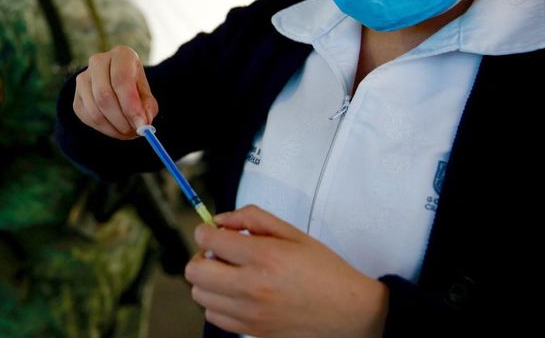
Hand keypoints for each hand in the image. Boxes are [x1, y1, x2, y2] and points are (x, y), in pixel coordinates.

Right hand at [73, 46, 157, 139]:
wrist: (116, 86)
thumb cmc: (135, 89)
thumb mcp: (146, 95)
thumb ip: (147, 108)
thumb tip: (143, 123)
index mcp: (121, 55)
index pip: (121, 79)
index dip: (131, 104)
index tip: (141, 124)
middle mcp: (98, 62)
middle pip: (104, 95)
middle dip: (121, 120)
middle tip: (135, 132)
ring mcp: (83, 79)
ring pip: (95, 111)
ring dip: (114, 128)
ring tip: (128, 132)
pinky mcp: (76, 97)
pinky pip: (88, 118)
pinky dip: (104, 129)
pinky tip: (116, 128)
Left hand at [185, 205, 387, 337]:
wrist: (349, 311)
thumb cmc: (324, 271)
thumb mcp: (292, 233)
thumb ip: (253, 218)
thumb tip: (221, 219)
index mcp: (264, 256)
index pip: (209, 240)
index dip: (205, 231)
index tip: (212, 231)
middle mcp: (252, 286)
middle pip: (195, 270)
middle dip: (201, 256)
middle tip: (218, 253)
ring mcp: (250, 312)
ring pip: (200, 294)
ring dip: (208, 280)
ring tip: (229, 274)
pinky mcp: (251, 330)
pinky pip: (213, 316)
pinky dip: (217, 302)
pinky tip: (235, 293)